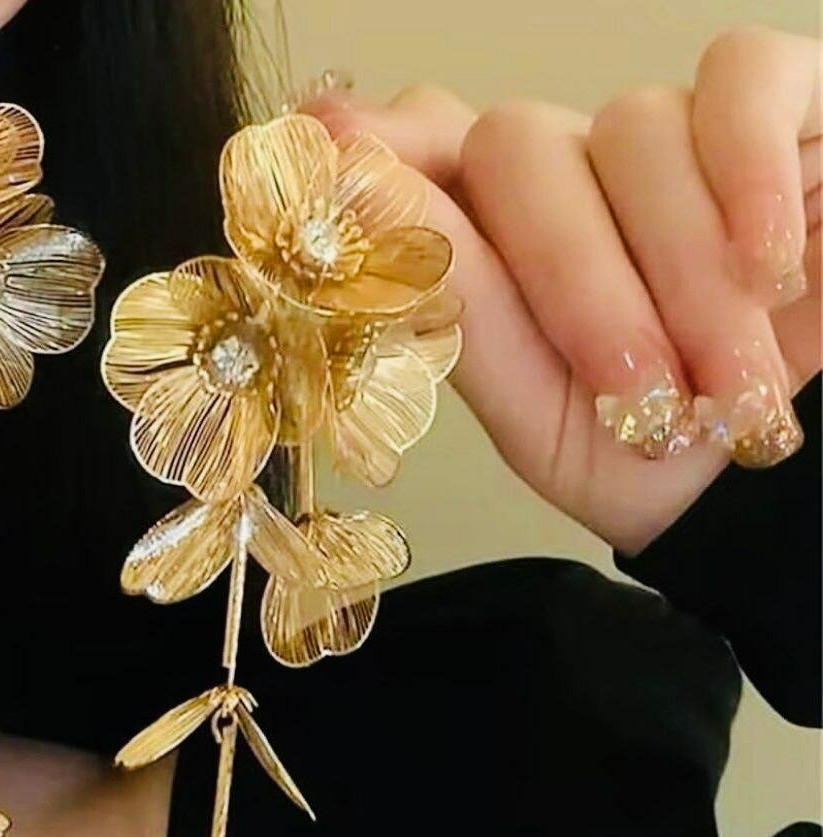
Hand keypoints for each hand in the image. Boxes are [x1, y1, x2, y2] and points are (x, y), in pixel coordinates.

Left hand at [307, 25, 819, 552]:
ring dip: (679, 271)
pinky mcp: (781, 109)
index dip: (385, 148)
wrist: (775, 486)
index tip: (330, 151)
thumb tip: (350, 187)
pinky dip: (746, 168)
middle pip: (516, 145)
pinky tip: (764, 267)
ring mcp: (670, 138)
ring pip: (632, 128)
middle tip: (638, 390)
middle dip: (573, 277)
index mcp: (495, 240)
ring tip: (730, 385)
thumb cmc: (648, 453)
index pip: (424, 152)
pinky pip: (742, 79)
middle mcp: (572, 175)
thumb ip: (451, 298)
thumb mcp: (537, 406)